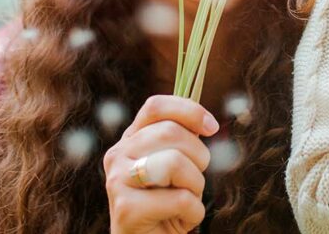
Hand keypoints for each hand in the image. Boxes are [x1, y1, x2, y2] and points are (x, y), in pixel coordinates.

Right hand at [104, 95, 219, 233]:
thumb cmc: (169, 205)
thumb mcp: (176, 166)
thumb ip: (183, 141)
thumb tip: (207, 123)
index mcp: (130, 140)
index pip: (155, 106)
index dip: (189, 111)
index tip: (212, 127)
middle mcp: (117, 155)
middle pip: (171, 132)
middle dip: (198, 157)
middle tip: (194, 181)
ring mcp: (117, 181)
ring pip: (174, 163)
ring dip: (196, 186)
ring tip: (186, 201)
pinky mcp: (125, 209)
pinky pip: (179, 199)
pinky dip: (193, 213)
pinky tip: (181, 221)